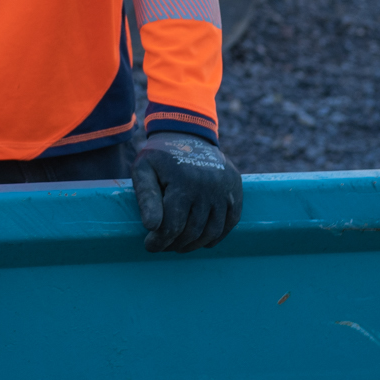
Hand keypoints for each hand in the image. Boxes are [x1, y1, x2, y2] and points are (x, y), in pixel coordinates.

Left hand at [131, 133, 241, 253]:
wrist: (187, 133)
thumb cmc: (160, 156)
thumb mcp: (143, 170)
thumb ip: (146, 198)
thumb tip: (152, 227)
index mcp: (183, 182)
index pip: (172, 225)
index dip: (159, 241)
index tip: (149, 246)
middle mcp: (208, 186)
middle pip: (192, 231)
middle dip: (174, 244)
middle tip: (162, 246)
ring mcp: (225, 189)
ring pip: (212, 231)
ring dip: (194, 244)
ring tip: (179, 245)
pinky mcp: (236, 190)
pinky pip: (230, 223)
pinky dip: (216, 237)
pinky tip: (201, 240)